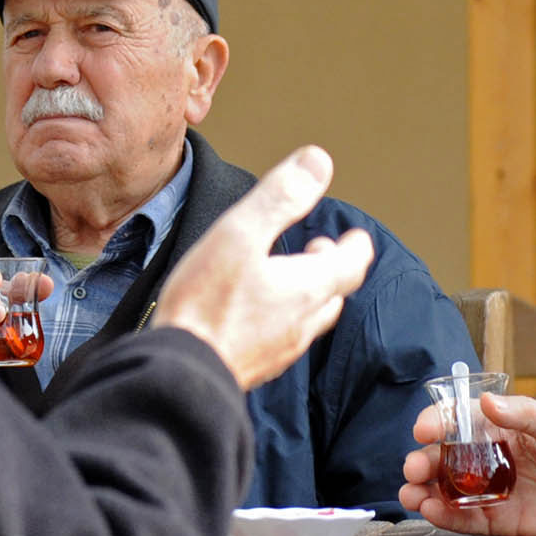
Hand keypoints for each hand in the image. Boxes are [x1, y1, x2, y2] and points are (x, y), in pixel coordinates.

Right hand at [151, 145, 373, 388]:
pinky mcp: (257, 367)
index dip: (356, 246)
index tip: (354, 235)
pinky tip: (256, 312)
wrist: (179, 374)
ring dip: (308, 292)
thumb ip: (281, 197)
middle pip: (334, 292)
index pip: (353, 264)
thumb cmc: (205, 304)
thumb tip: (318, 161)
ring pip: (310, 318)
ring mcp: (280, 349)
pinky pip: (283, 338)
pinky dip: (283, 316)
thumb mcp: (241, 233)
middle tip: (319, 248)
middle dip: (331, 266)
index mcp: (308, 288)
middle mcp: (302, 322)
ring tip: (288, 276)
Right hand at [398, 392, 535, 535]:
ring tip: (412, 493)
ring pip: (447, 490)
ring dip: (424, 490)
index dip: (437, 422)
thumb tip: (487, 402)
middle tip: (413, 466)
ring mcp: (492, 490)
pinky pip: (464, 518)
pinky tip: (431, 510)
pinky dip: (444, 516)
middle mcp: (490, 459)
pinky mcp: (499, 519)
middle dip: (423, 460)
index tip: (422, 428)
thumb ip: (521, 413)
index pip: (460, 422)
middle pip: (445, 458)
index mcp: (500, 429)